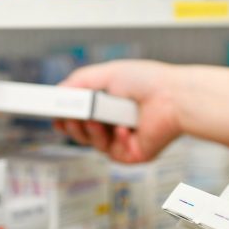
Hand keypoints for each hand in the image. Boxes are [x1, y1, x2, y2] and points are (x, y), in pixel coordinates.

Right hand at [55, 60, 181, 162]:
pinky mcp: (133, 155)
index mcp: (108, 105)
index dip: (65, 118)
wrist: (172, 96)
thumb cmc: (146, 81)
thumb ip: (77, 83)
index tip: (55, 116)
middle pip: (80, 134)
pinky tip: (125, 128)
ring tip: (95, 119)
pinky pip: (113, 153)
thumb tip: (57, 93)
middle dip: (72, 126)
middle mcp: (114, 123)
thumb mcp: (104, 74)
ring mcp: (123, 141)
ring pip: (92, 145)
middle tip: (69, 117)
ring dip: (90, 132)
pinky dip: (116, 139)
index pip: (79, 116)